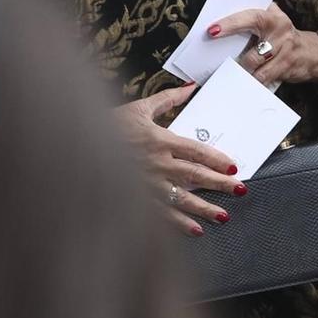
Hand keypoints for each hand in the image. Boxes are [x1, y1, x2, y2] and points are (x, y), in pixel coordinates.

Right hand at [114, 83, 244, 236]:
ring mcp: (147, 184)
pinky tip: (196, 230)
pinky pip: (162, 214)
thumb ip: (168, 98)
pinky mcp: (136, 198)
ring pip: (182, 199)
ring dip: (205, 208)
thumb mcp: (139, 108)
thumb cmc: (109, 126)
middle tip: (240, 190)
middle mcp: (156, 164)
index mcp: (160, 140)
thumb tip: (191, 86)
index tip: (233, 167)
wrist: (76, 145)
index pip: (196, 151)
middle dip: (220, 184)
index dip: (217, 159)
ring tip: (224, 216)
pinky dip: (180, 224)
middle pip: (195, 176)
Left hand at [206, 4, 317, 86]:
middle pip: (253, 49)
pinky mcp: (286, 67)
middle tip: (219, 62)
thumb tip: (219, 27)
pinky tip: (244, 82)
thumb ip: (252, 20)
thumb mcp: (272, 21)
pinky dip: (252, 80)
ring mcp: (285, 50)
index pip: (251, 17)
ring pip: (256, 66)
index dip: (231, 24)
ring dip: (242, 71)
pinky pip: (263, 77)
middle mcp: (281, 31)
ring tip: (232, 72)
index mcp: (273, 16)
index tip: (212, 31)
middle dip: (236, 58)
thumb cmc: (283, 36)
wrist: (314, 53)